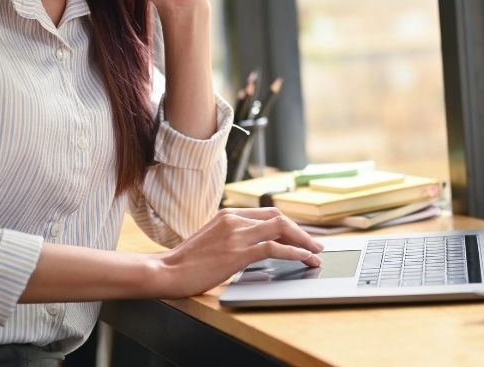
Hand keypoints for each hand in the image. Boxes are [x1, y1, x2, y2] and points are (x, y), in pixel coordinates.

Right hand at [149, 208, 324, 298]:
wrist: (166, 271)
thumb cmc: (185, 263)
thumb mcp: (210, 241)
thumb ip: (230, 238)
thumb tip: (251, 248)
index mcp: (228, 215)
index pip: (267, 213)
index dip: (288, 224)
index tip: (300, 235)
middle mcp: (234, 219)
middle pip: (278, 217)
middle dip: (301, 231)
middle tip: (315, 245)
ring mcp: (237, 234)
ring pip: (281, 229)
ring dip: (304, 241)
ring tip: (316, 254)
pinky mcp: (238, 252)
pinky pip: (274, 248)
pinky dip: (295, 252)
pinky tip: (305, 259)